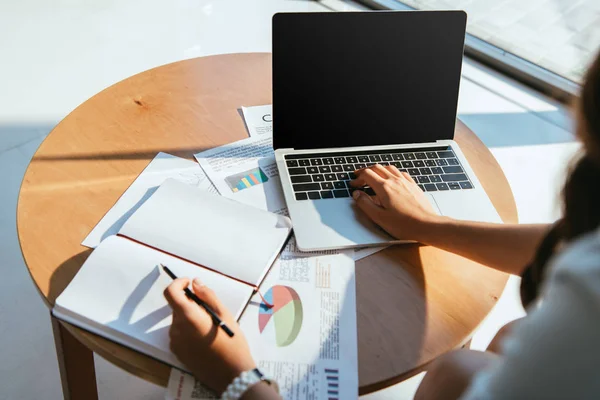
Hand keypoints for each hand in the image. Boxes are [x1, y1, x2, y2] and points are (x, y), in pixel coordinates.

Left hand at [164, 278, 255, 394]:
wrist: (231, 374)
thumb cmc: (232, 343)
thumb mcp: (224, 314)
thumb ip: (208, 296)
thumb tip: (196, 283)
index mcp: (189, 316)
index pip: (171, 292)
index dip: (178, 283)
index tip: (189, 282)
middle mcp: (177, 328)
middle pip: (177, 307)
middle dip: (190, 303)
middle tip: (210, 310)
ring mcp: (175, 341)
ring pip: (179, 320)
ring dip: (190, 317)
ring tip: (210, 327)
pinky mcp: (177, 352)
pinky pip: (179, 333)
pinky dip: (188, 330)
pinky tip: (205, 338)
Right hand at [350, 164, 445, 241]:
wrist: (427, 225)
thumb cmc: (405, 224)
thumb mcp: (379, 217)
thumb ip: (365, 204)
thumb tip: (357, 194)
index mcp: (384, 188)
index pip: (367, 175)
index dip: (358, 178)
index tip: (354, 184)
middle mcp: (394, 181)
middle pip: (376, 168)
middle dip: (366, 172)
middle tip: (360, 178)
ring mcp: (405, 182)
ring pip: (389, 168)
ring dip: (378, 170)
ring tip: (374, 176)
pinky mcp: (413, 185)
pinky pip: (400, 172)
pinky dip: (392, 172)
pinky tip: (392, 178)